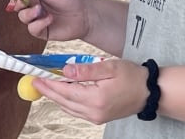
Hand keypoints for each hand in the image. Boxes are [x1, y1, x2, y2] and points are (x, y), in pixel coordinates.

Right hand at [5, 0, 89, 40]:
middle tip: (23, 1)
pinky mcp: (41, 30)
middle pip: (16, 5)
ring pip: (22, 17)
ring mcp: (36, 18)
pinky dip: (39, 23)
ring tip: (41, 10)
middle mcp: (33, 5)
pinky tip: (49, 19)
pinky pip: (32, 28)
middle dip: (17, 3)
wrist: (84, 15)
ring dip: (29, 13)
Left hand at [32, 59, 148, 124]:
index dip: (49, 84)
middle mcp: (94, 111)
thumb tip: (65, 71)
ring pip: (68, 107)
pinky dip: (66, 101)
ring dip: (55, 96)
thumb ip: (86, 70)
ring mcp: (96, 117)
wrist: (150, 92)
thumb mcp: (109, 67)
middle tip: (34, 81)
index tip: (37, 76)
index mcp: (96, 98)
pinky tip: (62, 91)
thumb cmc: (132, 76)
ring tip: (45, 83)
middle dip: (48, 90)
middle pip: (63, 101)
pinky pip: (76, 110)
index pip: (65, 91)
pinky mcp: (99, 117)